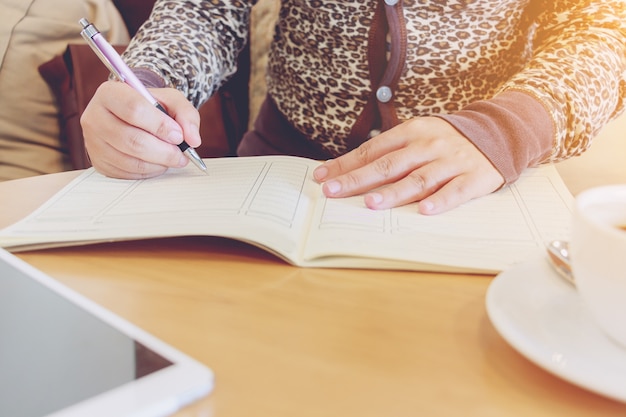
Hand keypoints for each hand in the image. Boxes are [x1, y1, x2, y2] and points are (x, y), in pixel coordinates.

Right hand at [80, 81, 201, 178]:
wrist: (130, 116)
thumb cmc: (150, 106)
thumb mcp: (171, 100)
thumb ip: (186, 115)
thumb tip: (193, 139)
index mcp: (109, 93)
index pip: (134, 109)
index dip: (160, 126)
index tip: (178, 135)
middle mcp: (94, 117)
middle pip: (131, 140)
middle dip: (163, 151)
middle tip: (181, 154)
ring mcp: (93, 142)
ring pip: (130, 160)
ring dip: (158, 163)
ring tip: (173, 158)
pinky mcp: (99, 162)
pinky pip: (127, 173)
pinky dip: (149, 171)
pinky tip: (158, 163)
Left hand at [313, 116, 504, 214]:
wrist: (498, 133)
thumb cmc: (446, 140)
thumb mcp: (418, 136)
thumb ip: (389, 151)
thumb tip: (349, 170)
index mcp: (412, 132)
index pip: (372, 150)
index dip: (346, 164)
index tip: (322, 177)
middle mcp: (429, 145)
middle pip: (389, 165)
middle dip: (358, 179)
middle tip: (333, 192)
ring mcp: (452, 161)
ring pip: (419, 179)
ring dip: (394, 192)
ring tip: (371, 203)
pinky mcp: (475, 178)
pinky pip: (456, 191)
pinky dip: (442, 200)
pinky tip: (425, 211)